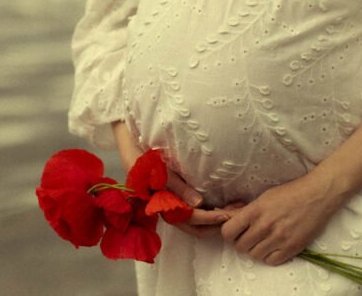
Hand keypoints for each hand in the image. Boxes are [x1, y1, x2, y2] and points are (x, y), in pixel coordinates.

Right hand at [110, 121, 238, 237]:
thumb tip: (199, 202)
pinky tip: (219, 200)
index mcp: (158, 202)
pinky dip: (207, 208)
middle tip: (235, 215)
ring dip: (212, 217)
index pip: (187, 218)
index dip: (208, 218)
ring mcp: (168, 199)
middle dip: (214, 224)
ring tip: (232, 208)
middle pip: (192, 226)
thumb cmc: (140, 150)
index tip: (226, 214)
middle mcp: (164, 205)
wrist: (126, 136)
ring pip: (193, 219)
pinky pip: (191, 207)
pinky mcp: (172, 192)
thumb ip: (176, 185)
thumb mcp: (156, 167)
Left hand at [219, 173, 345, 265]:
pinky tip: (273, 247)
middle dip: (242, 242)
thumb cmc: (289, 193)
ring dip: (255, 250)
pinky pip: (271, 261)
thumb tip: (226, 216)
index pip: (228, 232)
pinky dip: (269, 256)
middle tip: (249, 236)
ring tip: (263, 241)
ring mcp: (279, 238)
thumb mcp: (263, 197)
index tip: (235, 231)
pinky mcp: (292, 247)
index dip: (229, 233)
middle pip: (240, 246)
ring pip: (254, 255)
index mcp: (255, 210)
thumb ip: (245, 210)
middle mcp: (265, 226)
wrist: (317, 196)